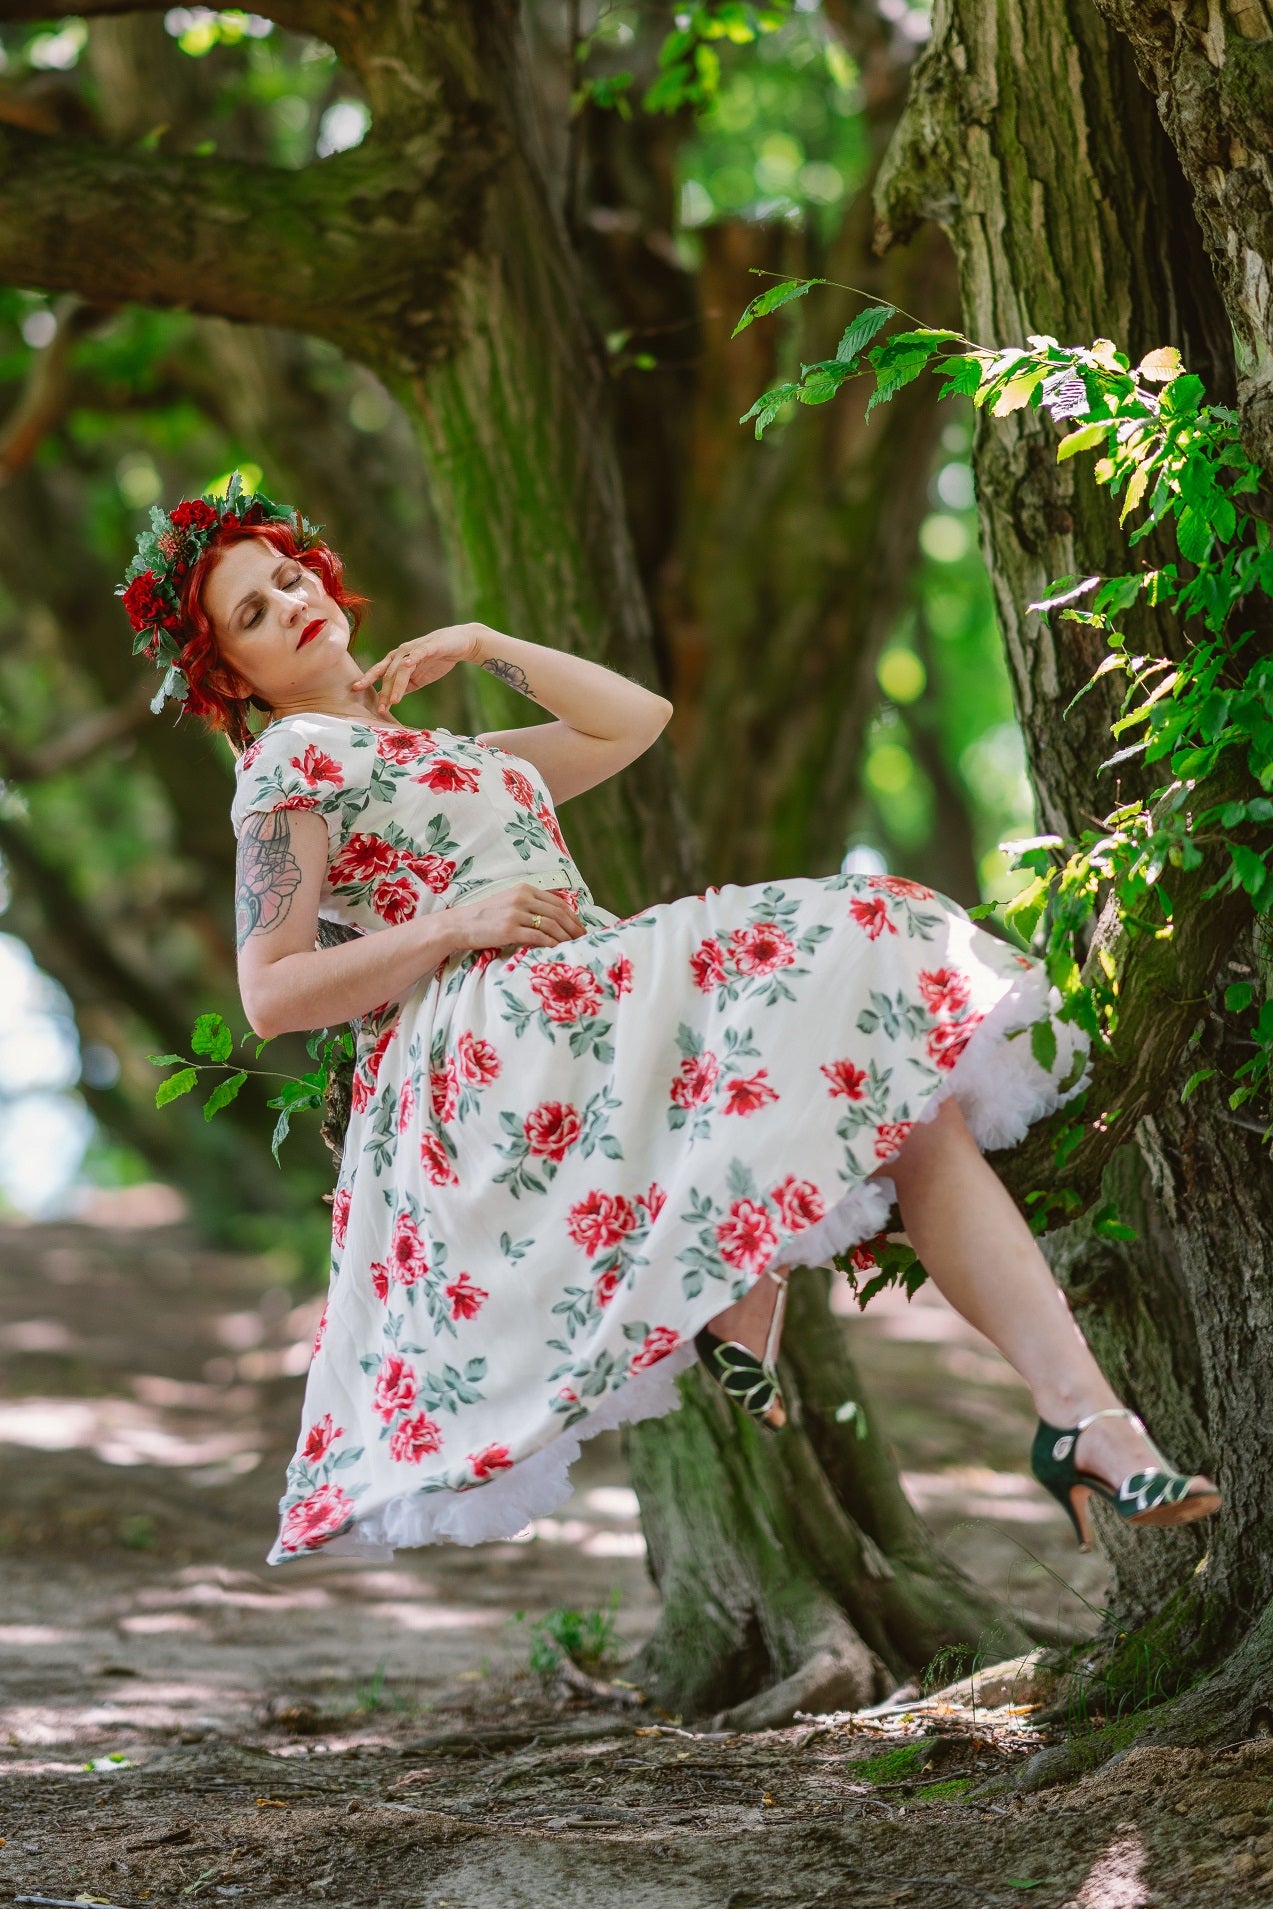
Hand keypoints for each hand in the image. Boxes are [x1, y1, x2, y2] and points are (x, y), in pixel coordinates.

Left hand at [350, 622, 482, 712]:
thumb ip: (406, 685)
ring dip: (396, 685)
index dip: (367, 680)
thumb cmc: (438, 659)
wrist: (460, 643)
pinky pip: (417, 655)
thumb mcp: (419, 677)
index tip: (355, 690)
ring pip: (400, 668)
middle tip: (380, 709)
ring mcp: (414, 649)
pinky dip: (411, 661)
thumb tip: (391, 700)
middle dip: (383, 692)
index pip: (380, 672)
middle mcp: (401, 653)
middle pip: (388, 674)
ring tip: (393, 701)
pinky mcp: (428, 647)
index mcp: (397, 660)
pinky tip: (406, 668)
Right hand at [447, 883, 585, 955]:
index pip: (558, 902)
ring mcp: (515, 914)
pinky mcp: (509, 930)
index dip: (573, 916)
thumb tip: (554, 917)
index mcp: (524, 889)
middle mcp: (521, 898)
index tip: (581, 927)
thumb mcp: (508, 902)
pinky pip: (538, 937)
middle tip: (583, 939)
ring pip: (551, 925)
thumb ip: (529, 904)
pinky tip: (557, 950)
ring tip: (573, 947)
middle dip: (574, 928)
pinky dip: (551, 944)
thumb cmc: (485, 917)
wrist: (459, 925)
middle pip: (558, 913)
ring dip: (566, 937)